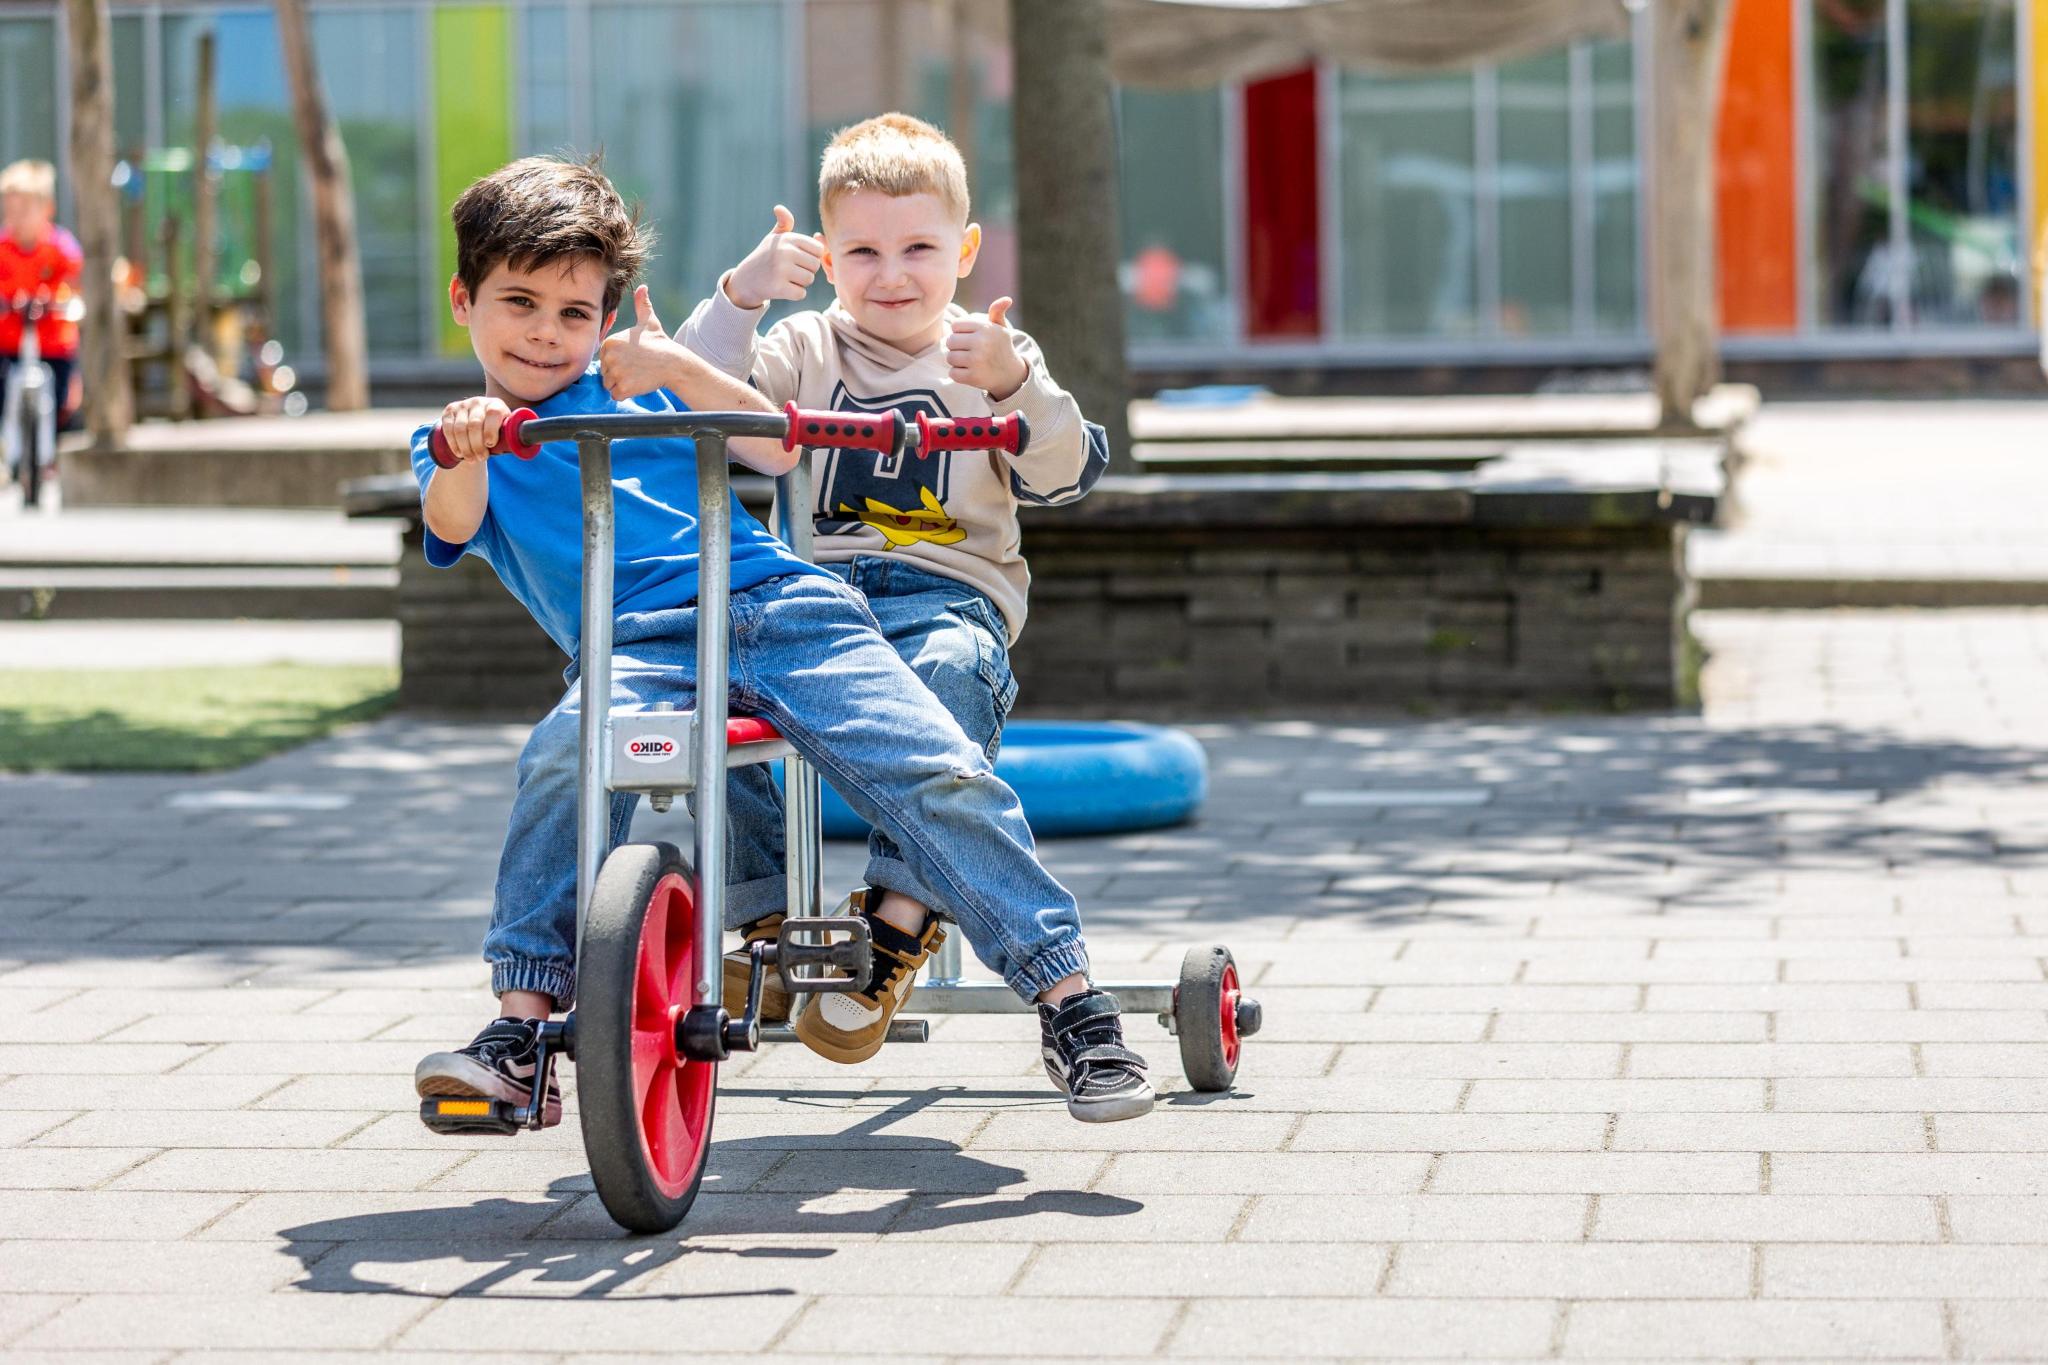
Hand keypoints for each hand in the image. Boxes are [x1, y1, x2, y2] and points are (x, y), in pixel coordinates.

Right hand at [437, 395, 513, 463]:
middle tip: (481, 458)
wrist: (480, 421)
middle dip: (477, 445)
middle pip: (474, 425)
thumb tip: (525, 446)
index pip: (493, 414)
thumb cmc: (497, 430)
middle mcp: (478, 402)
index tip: (490, 444)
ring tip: (472, 459)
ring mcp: (462, 405)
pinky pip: (448, 429)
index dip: (491, 430)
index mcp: (496, 405)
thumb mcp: (506, 431)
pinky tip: (460, 453)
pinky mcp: (449, 410)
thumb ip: (513, 438)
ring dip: (465, 448)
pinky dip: (454, 444)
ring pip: (460, 429)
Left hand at [599, 285, 688, 400]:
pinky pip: (616, 395)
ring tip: (638, 375)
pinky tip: (638, 384)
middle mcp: (609, 356)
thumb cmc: (661, 344)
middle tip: (637, 368)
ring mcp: (616, 372)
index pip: (604, 358)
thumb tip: (643, 287)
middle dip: (619, 373)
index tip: (633, 358)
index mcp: (609, 342)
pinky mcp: (623, 387)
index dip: (618, 361)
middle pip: (605, 372)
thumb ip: (642, 305)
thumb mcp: (650, 322)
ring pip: (609, 385)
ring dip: (622, 384)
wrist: (674, 363)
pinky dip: (626, 393)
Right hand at [725, 205, 825, 310]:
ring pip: (809, 280)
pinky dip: (794, 294)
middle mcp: (784, 251)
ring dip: (800, 283)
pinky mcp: (778, 287)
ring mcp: (781, 269)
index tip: (797, 259)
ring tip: (785, 278)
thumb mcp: (773, 238)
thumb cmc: (765, 257)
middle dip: (806, 271)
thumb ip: (784, 224)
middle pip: (815, 266)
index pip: (818, 250)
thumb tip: (779, 208)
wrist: (745, 280)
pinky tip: (782, 288)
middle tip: (789, 271)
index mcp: (787, 238)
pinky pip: (801, 293)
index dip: (811, 257)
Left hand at [945, 297, 1027, 399]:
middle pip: (950, 341)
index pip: (956, 325)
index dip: (960, 332)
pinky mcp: (973, 377)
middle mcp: (982, 343)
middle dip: (956, 347)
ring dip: (956, 361)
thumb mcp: (1000, 328)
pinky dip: (958, 374)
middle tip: (968, 351)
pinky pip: (952, 373)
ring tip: (969, 361)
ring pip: (950, 357)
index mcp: (986, 328)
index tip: (971, 338)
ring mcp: (977, 361)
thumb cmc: (1000, 347)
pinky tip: (969, 372)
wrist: (1011, 374)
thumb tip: (1006, 299)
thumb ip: (997, 312)